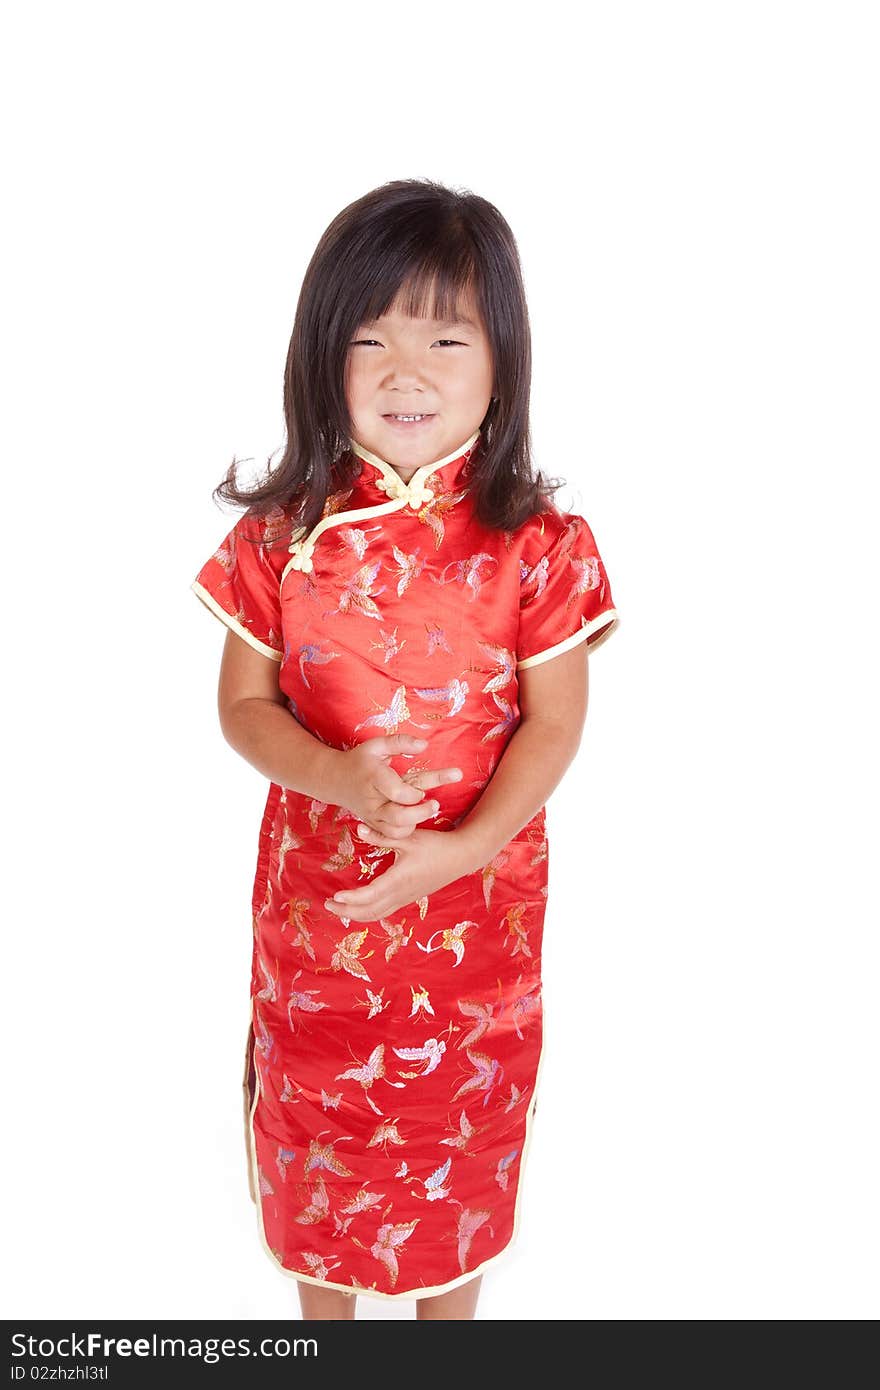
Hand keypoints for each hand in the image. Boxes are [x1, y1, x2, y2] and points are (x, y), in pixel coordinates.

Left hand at [323, 825, 473, 922]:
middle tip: (328, 903)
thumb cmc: (435, 845)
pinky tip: (361, 906)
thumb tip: (359, 829)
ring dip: (357, 914)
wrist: (461, 856)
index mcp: (399, 879)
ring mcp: (406, 898)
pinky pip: (385, 911)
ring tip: (339, 907)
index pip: (370, 896)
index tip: (336, 896)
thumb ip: (382, 836)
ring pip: (377, 914)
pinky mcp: (409, 897)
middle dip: (347, 910)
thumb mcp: (408, 837)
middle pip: (369, 911)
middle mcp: (401, 893)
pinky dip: (369, 912)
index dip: (351, 899)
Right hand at [331, 733, 462, 838]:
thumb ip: (401, 742)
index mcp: (374, 778)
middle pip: (398, 817)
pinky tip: (414, 820)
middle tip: (435, 804)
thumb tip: (424, 744)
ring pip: (395, 831)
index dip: (414, 794)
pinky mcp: (372, 825)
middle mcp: (372, 801)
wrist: (335, 779)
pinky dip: (404, 832)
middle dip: (420, 813)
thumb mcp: (377, 745)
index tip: (423, 790)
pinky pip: (390, 837)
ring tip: (426, 811)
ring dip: (414, 824)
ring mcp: (371, 816)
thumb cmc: (360, 761)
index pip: (397, 792)